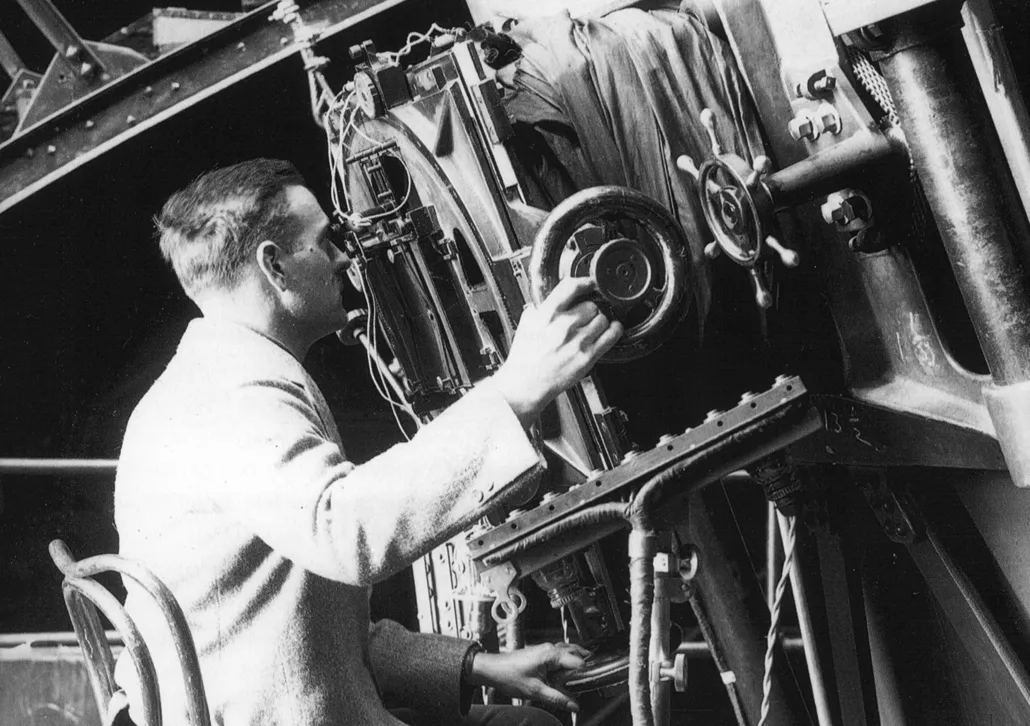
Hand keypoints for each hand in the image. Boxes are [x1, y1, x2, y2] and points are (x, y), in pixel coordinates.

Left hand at [467, 642, 590, 712]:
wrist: (492, 669)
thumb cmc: (508, 675)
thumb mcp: (535, 691)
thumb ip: (557, 698)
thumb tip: (573, 705)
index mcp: (551, 654)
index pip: (578, 662)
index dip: (584, 675)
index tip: (586, 688)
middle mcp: (550, 648)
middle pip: (576, 655)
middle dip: (582, 669)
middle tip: (584, 685)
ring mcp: (545, 649)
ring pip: (568, 653)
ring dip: (575, 665)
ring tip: (578, 680)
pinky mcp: (541, 653)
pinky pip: (560, 655)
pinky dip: (566, 664)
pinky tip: (565, 675)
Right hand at [491, 277, 622, 426]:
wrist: (526, 384)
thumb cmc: (525, 357)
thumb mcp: (526, 325)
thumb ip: (539, 309)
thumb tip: (549, 300)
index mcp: (547, 315)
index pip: (571, 287)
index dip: (584, 283)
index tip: (589, 284)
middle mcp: (563, 326)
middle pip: (591, 305)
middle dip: (589, 310)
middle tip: (585, 318)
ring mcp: (577, 341)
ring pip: (602, 319)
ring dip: (600, 322)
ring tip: (593, 327)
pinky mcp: (588, 357)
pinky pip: (611, 336)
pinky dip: (615, 330)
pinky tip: (612, 329)